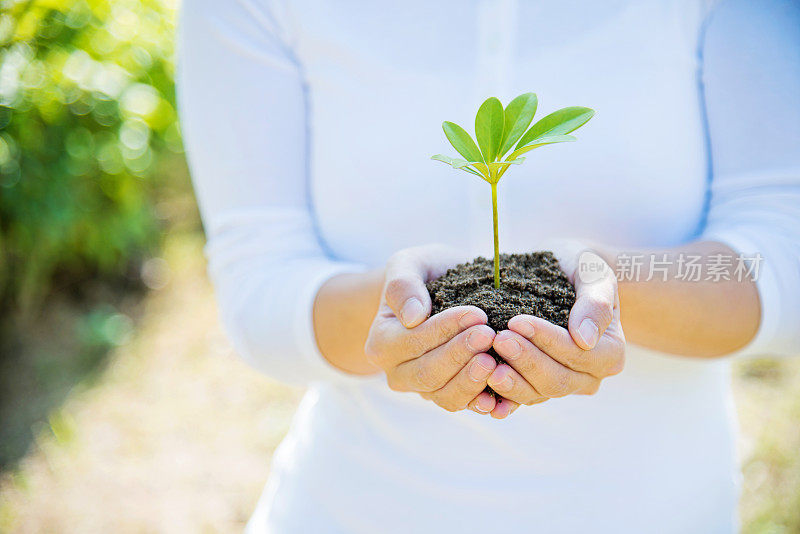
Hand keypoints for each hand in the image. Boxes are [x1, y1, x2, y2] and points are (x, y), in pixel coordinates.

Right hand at [364, 245, 498, 413]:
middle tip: (488, 335)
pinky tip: (502, 394)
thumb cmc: (423, 274)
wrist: (439, 289)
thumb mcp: (408, 265)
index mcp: (382, 343)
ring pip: (446, 396)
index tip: (476, 314)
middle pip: (427, 374)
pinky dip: (485, 402)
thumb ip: (403, 285)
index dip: (444, 330)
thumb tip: (412, 317)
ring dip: (472, 380)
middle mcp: (399, 373)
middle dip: (460, 355)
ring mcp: (425, 389)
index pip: (412, 342)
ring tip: (494, 360)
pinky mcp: (452, 395)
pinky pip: (466, 406)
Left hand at [486, 243, 625, 417]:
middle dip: (526, 360)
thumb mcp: (592, 272)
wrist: (556, 272)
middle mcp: (588, 376)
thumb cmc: (576, 268)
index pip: (578, 354)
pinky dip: (502, 401)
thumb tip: (585, 340)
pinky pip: (518, 400)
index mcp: (609, 352)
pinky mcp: (535, 387)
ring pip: (537, 394)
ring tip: (487, 365)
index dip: (548, 340)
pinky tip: (482, 397)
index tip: (517, 322)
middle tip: (498, 339)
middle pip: (557, 380)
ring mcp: (561, 385)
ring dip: (511, 382)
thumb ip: (595, 302)